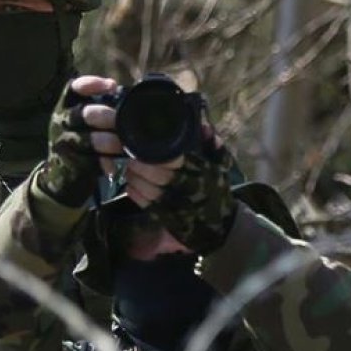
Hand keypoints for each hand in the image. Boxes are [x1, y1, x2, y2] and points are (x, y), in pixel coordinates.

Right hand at [37, 76, 131, 205]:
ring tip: (122, 146)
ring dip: (110, 142)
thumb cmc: (81, 142)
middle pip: (85, 113)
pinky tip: (111, 165)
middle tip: (121, 121)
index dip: (92, 84)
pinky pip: (91, 161)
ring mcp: (63, 143)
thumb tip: (130, 99)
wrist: (60, 175)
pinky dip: (104, 163)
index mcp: (65, 107)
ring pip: (90, 139)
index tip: (112, 86)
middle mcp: (61, 122)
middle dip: (107, 117)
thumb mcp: (83, 122)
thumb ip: (101, 110)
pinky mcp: (70, 163)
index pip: (74, 88)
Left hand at [141, 124, 238, 254]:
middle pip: (158, 175)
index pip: (174, 160)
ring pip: (148, 189)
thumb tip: (203, 125)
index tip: (147, 145)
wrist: (219, 225)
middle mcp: (186, 187)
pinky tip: (131, 183)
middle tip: (132, 157)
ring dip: (135, 177)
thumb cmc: (217, 189)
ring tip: (130, 169)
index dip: (158, 153)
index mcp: (200, 172)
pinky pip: (144, 203)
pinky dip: (134, 192)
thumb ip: (212, 144)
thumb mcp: (221, 165)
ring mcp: (174, 203)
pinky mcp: (164, 216)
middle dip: (141, 165)